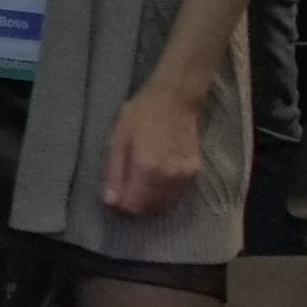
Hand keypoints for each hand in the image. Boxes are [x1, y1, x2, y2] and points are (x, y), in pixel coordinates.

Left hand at [98, 76, 210, 225]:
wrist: (175, 99)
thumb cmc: (141, 114)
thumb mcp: (118, 139)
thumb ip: (114, 173)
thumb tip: (111, 202)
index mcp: (147, 167)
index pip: (133, 205)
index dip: (121, 204)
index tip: (116, 195)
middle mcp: (169, 176)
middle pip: (149, 208)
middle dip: (135, 204)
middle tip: (127, 188)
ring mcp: (185, 175)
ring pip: (165, 204)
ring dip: (150, 201)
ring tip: (141, 183)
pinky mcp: (195, 172)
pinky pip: (177, 194)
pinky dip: (165, 194)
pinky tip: (156, 180)